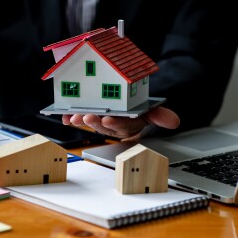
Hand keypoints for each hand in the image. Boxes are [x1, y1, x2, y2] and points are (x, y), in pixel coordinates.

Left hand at [62, 106, 179, 140]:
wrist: (132, 111)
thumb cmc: (140, 112)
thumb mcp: (151, 112)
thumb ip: (160, 116)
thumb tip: (174, 121)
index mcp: (127, 124)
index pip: (122, 125)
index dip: (115, 123)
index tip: (108, 119)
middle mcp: (113, 125)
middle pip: (103, 126)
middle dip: (94, 122)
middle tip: (87, 117)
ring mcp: (100, 122)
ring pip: (90, 122)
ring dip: (81, 120)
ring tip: (73, 117)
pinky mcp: (90, 116)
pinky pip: (79, 118)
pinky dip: (69, 118)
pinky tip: (63, 116)